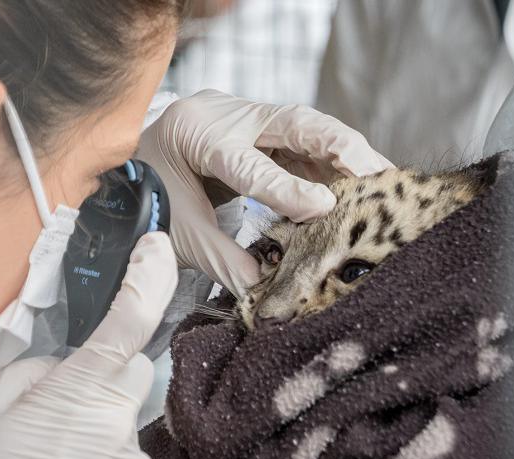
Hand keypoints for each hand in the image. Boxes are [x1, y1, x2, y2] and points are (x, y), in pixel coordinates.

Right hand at [0, 232, 177, 458]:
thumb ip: (27, 377)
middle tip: (54, 414)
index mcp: (78, 395)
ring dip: (94, 436)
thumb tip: (60, 370)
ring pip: (122, 427)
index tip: (157, 249)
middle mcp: (120, 428)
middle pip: (129, 377)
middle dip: (100, 381)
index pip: (129, 322)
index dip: (149, 278)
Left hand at [137, 89, 392, 297]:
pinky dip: (334, 164)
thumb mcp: (177, 230)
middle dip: (338, 148)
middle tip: (379, 176)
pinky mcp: (262, 129)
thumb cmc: (148, 193)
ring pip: (307, 128)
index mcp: (194, 134)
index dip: (286, 188)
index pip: (246, 163)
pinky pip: (306, 143)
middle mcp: (225, 114)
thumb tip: (261, 289)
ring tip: (385, 182)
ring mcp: (246, 116)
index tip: (323, 207)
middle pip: (292, 121)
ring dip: (347, 155)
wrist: (129, 164)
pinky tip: (362, 183)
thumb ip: (220, 257)